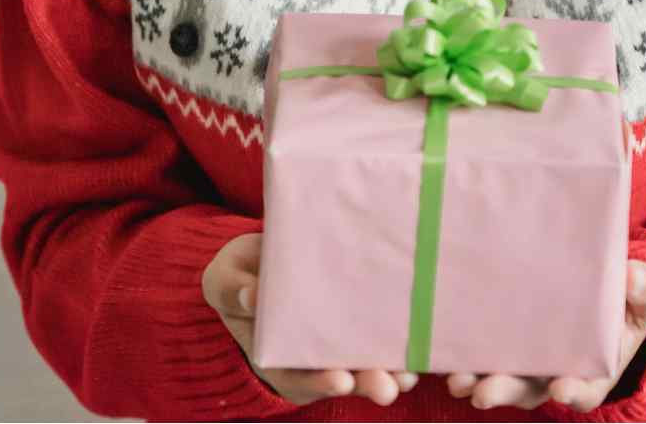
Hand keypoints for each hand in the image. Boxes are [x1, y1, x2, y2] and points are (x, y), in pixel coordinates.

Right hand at [203, 231, 419, 407]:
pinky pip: (376, 337)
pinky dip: (396, 344)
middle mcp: (308, 357)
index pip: (297, 376)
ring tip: (409, 375)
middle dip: (366, 383)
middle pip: (339, 376)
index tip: (340, 380)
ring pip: (363, 364)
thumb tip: (251, 296)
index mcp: (274, 355)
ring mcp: (332, 342)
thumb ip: (234, 289)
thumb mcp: (226, 278)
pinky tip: (419, 344)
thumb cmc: (240, 273)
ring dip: (388, 371)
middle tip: (388, 387)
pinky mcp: (354, 320)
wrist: (262, 257)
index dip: (319, 381)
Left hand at [446, 259, 645, 412]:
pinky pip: (483, 354)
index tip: (561, 390)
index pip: (584, 389)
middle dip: (506, 391)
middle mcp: (556, 371)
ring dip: (477, 381)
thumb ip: (643, 288)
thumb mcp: (645, 292)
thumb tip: (633, 278)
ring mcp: (528, 360)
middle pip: (530, 389)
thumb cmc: (629, 296)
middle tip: (484, 393)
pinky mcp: (506, 340)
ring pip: (501, 378)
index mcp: (595, 368)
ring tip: (457, 380)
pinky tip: (445, 353)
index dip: (572, 393)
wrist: (605, 285)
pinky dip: (465, 357)